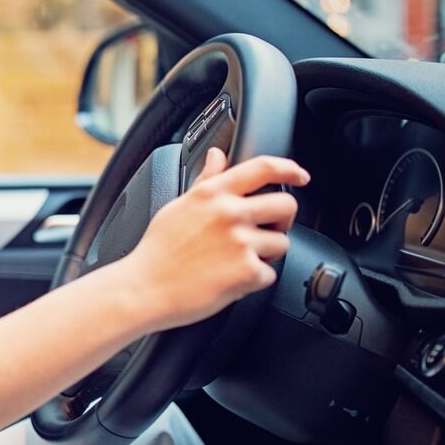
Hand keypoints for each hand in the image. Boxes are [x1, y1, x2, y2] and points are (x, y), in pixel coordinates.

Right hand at [120, 148, 308, 333]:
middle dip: (282, 220)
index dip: (289, 168)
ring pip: (282, 243)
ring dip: (267, 254)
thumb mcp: (179, 206)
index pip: (262, 169)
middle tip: (266, 230)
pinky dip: (254, 280)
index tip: (299, 175)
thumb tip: (217, 156)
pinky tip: (230, 279)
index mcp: (212, 194)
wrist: (144, 288)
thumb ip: (206, 180)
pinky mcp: (247, 272)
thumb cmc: (157, 251)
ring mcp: (240, 243)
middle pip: (286, 205)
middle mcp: (229, 213)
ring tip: (238, 260)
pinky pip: (270, 273)